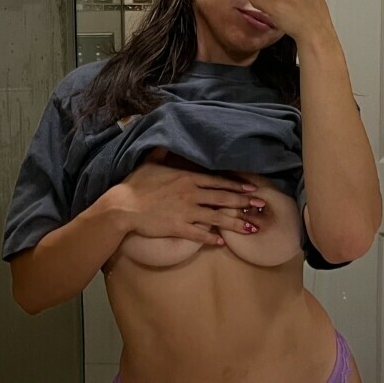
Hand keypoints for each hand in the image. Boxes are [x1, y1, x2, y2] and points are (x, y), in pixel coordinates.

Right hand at [112, 162, 267, 244]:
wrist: (122, 206)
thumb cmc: (135, 184)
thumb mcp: (150, 163)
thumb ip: (162, 153)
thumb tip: (164, 140)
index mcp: (187, 178)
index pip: (218, 181)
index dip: (236, 186)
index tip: (252, 189)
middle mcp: (191, 194)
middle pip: (223, 198)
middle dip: (244, 202)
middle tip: (261, 206)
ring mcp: (186, 211)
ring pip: (217, 217)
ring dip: (235, 223)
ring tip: (252, 228)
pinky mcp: (178, 227)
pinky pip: (199, 234)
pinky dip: (211, 238)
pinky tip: (222, 242)